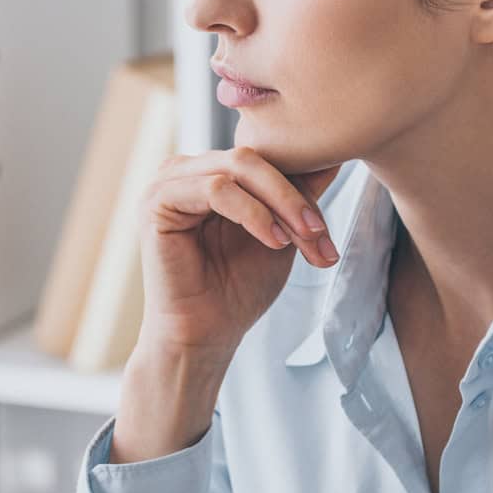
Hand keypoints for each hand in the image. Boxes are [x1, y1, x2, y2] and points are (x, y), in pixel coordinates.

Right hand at [109, 149, 343, 462]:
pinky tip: (272, 240)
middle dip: (294, 196)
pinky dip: (251, 212)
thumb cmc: (237, 288)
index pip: (265, 157)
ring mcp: (169, 182)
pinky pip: (215, 189)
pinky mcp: (158, 201)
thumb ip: (298, 194)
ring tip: (301, 238)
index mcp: (212, 172)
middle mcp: (187, 170)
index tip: (327, 231)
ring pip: (239, 166)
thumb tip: (334, 157)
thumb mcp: (281, 232)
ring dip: (280, 203)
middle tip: (318, 233)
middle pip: (254, 157)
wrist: (205, 335)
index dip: (303, 186)